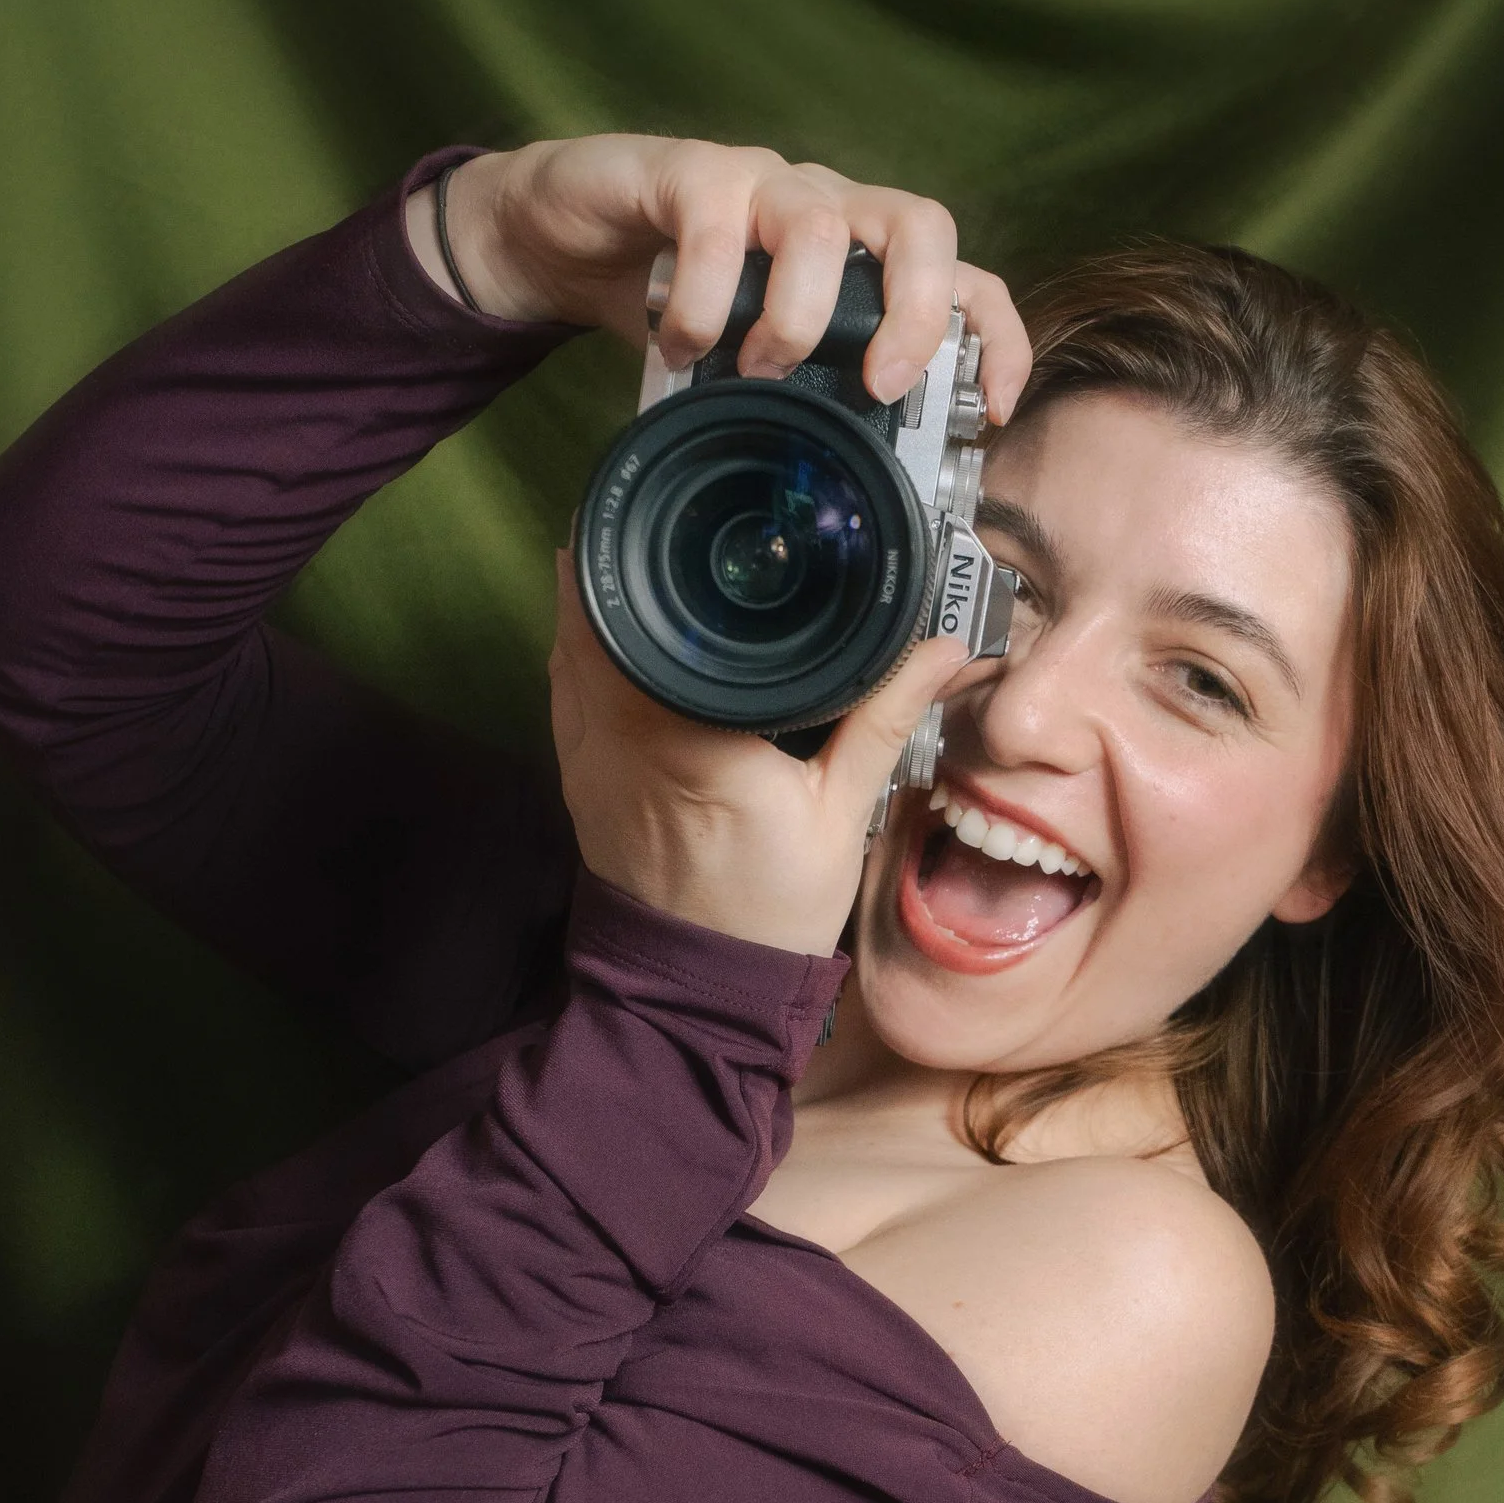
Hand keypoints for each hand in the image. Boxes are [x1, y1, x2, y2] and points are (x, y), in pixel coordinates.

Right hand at [411, 134, 1030, 418]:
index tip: (992, 412)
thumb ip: (801, 397)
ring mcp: (762, 183)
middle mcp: (827, 208)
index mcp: (859, 257)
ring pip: (819, 225)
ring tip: (756, 368)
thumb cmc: (670, 296)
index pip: (965, 276)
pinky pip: (716, 224)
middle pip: (921, 226)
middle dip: (916, 312)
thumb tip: (848, 491)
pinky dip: (706, 297)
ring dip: (797, 316)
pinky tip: (681, 342)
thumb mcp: (750, 359)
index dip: (998, 338)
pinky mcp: (688, 172)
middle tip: (878, 386)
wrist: (558, 233)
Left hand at [548, 562, 974, 959]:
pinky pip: (564, 688)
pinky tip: (619, 628)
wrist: (701, 988)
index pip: (648, 622)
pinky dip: (582, 648)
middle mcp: (620, 739)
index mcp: (690, 740)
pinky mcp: (575, 777)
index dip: (650, 560)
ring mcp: (585, 760)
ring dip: (595, 600)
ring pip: (567, 648)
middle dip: (622, 564)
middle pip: (593, 618)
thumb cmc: (770, 910)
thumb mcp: (842, 813)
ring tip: (637, 555)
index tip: (674, 515)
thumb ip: (882, 719)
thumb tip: (939, 650)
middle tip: (661, 520)